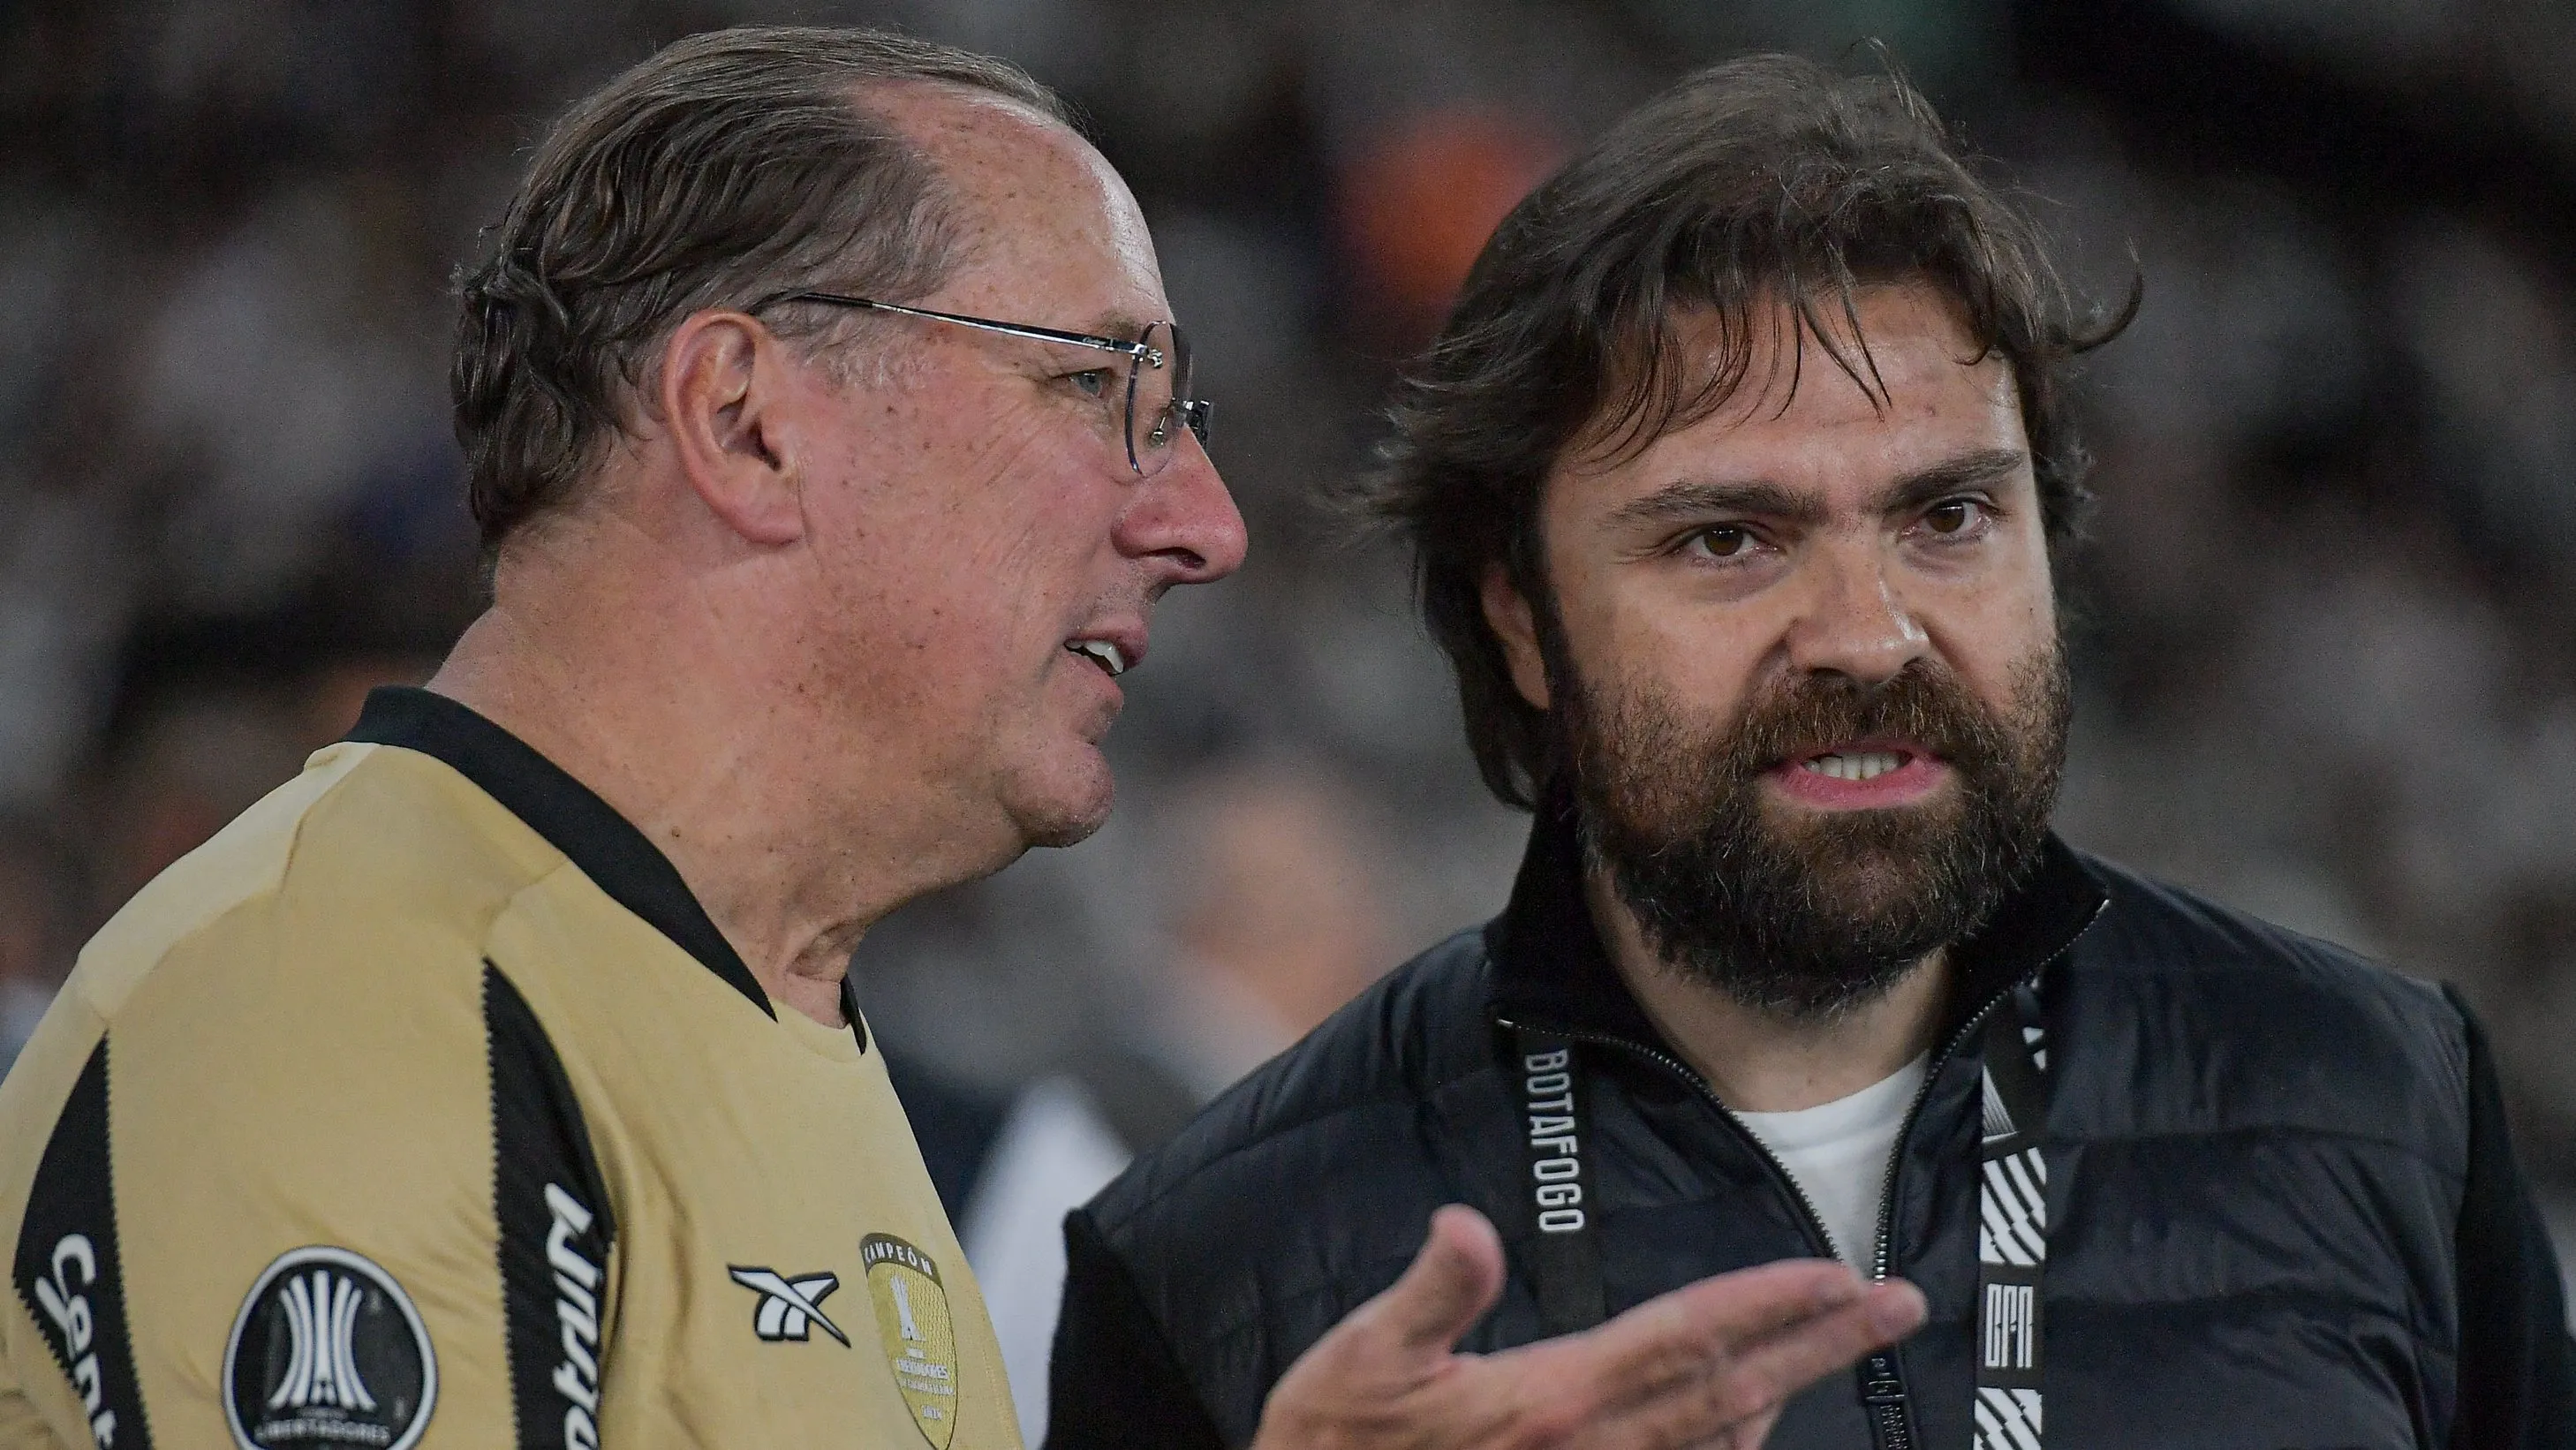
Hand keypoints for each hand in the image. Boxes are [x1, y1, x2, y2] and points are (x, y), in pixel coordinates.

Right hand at [1248, 1205, 1925, 1449]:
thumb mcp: (1359, 1359)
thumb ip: (1428, 1293)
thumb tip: (1464, 1224)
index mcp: (1549, 1401)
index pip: (1683, 1339)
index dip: (1766, 1304)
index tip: (1837, 1273)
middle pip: (1730, 1388)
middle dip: (1819, 1341)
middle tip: (1898, 1303)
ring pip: (1720, 1439)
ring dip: (1790, 1386)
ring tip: (1842, 1341)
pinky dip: (1733, 1443)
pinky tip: (1752, 1422)